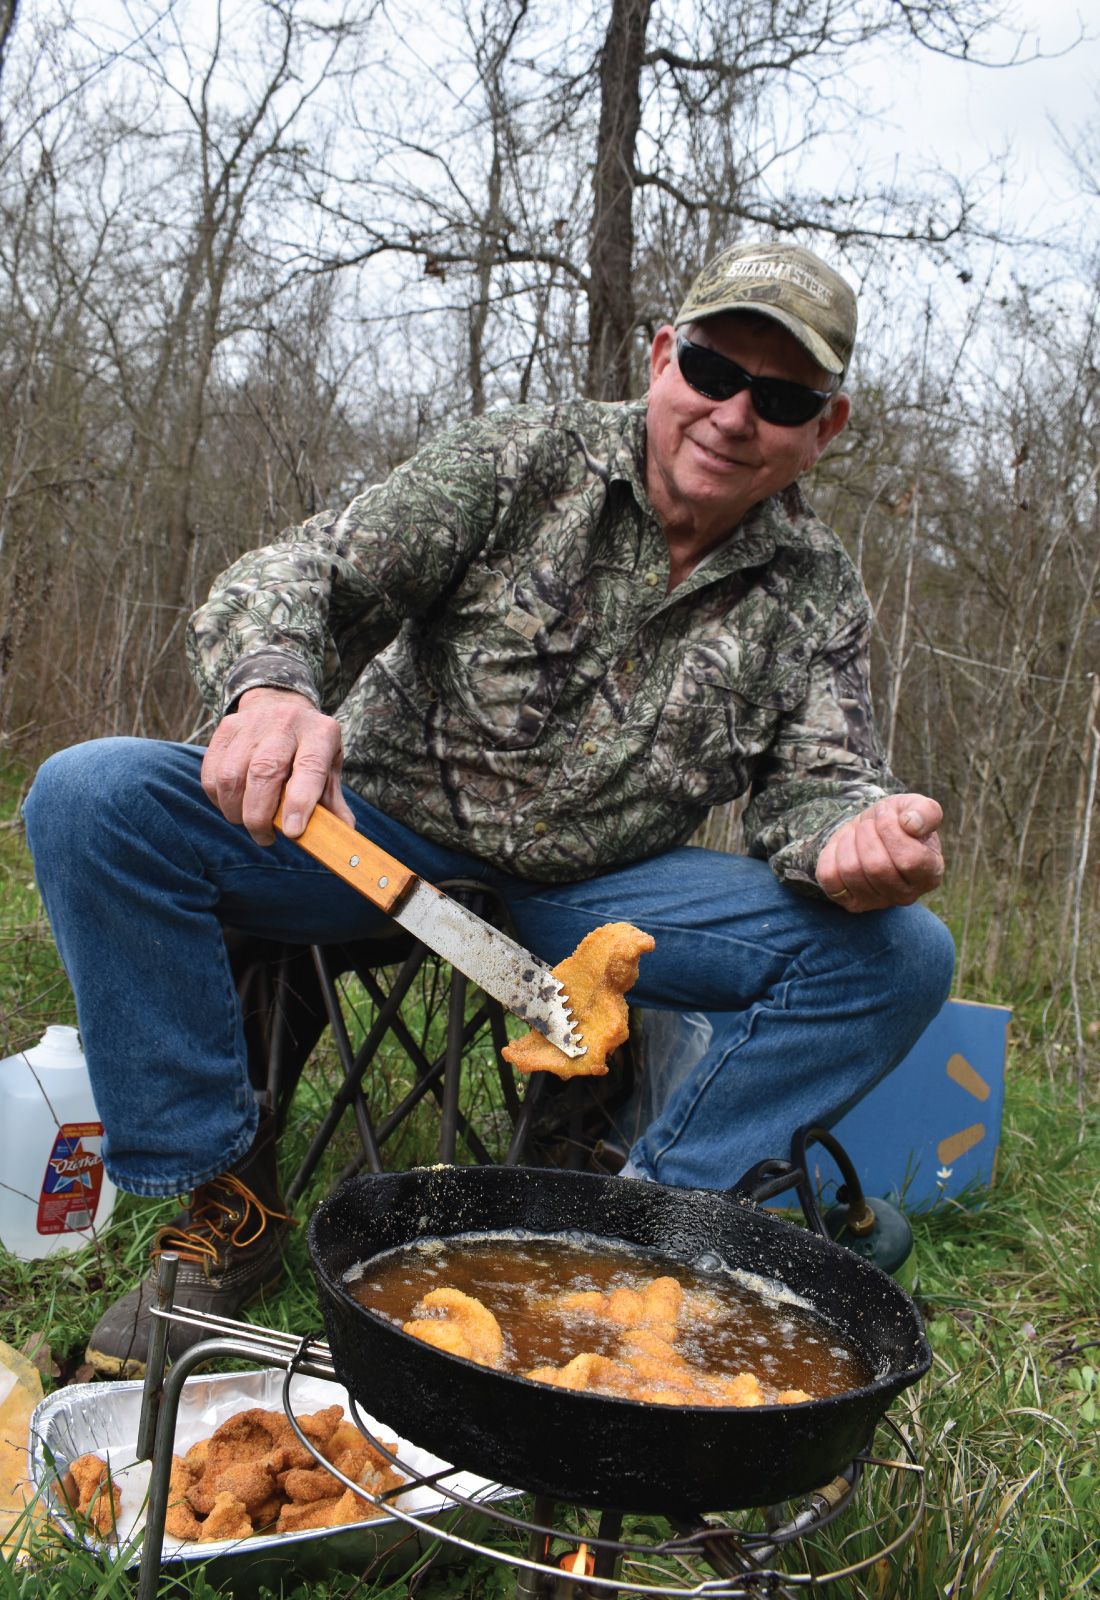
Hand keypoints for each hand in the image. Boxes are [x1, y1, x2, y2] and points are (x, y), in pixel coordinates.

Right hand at [201, 687, 356, 844]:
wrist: (281, 706)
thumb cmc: (308, 749)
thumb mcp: (329, 768)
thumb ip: (333, 803)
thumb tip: (342, 833)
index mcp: (320, 733)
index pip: (310, 767)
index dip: (299, 802)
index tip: (293, 832)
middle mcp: (287, 722)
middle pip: (264, 771)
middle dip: (259, 814)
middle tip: (264, 837)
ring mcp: (253, 723)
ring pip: (232, 774)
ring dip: (236, 809)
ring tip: (247, 822)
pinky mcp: (227, 728)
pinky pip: (213, 771)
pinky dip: (219, 798)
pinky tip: (233, 805)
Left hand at [815, 794, 944, 912]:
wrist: (870, 830)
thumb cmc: (897, 820)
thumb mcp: (914, 806)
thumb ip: (925, 811)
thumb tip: (912, 824)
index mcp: (930, 872)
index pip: (909, 860)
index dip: (891, 830)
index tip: (886, 813)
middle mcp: (908, 895)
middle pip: (877, 867)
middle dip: (867, 834)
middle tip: (868, 824)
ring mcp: (878, 902)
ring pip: (851, 871)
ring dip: (849, 842)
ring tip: (858, 834)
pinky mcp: (851, 902)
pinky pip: (830, 878)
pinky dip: (831, 854)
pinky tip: (843, 848)